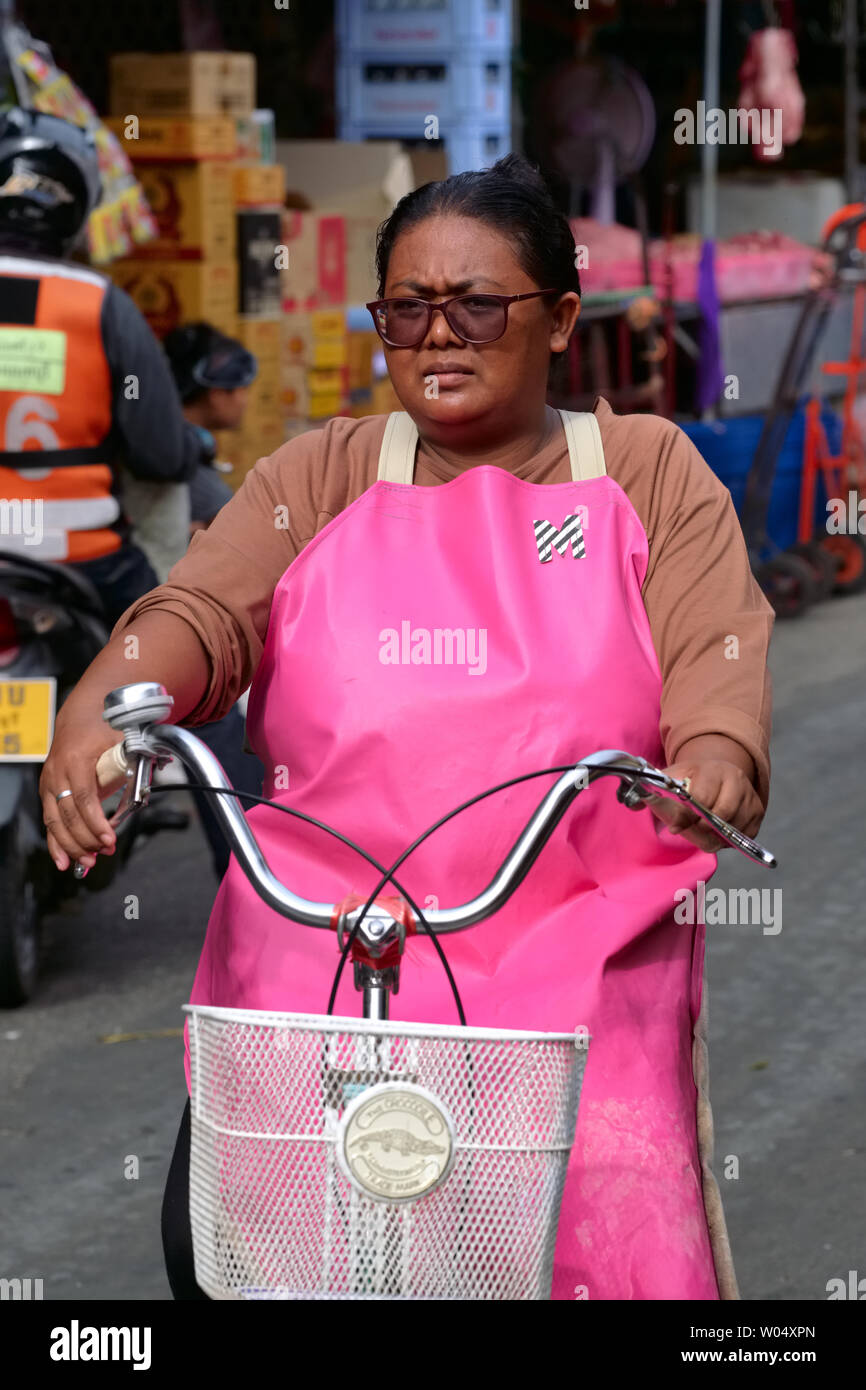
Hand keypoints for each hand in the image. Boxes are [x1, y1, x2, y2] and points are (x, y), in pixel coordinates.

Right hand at [39, 709, 124, 872]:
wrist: (81, 715)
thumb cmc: (104, 729)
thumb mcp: (122, 740)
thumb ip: (133, 764)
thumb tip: (143, 790)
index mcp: (75, 759)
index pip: (83, 798)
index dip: (95, 822)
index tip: (109, 839)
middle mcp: (57, 772)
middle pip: (68, 815)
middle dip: (86, 839)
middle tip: (104, 852)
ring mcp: (49, 783)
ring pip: (55, 822)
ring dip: (72, 845)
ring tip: (89, 862)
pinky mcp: (48, 792)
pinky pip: (50, 822)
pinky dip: (55, 844)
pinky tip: (64, 862)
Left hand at [649, 758, 764, 853]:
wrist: (720, 772)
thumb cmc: (692, 777)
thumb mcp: (674, 775)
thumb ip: (654, 787)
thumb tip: (633, 802)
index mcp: (714, 770)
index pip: (702, 799)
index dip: (686, 817)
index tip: (675, 828)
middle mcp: (737, 781)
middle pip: (719, 818)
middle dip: (699, 830)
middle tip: (688, 832)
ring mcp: (751, 798)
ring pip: (730, 831)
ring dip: (712, 836)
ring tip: (699, 829)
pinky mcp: (758, 814)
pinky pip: (741, 837)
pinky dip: (726, 839)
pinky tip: (715, 830)